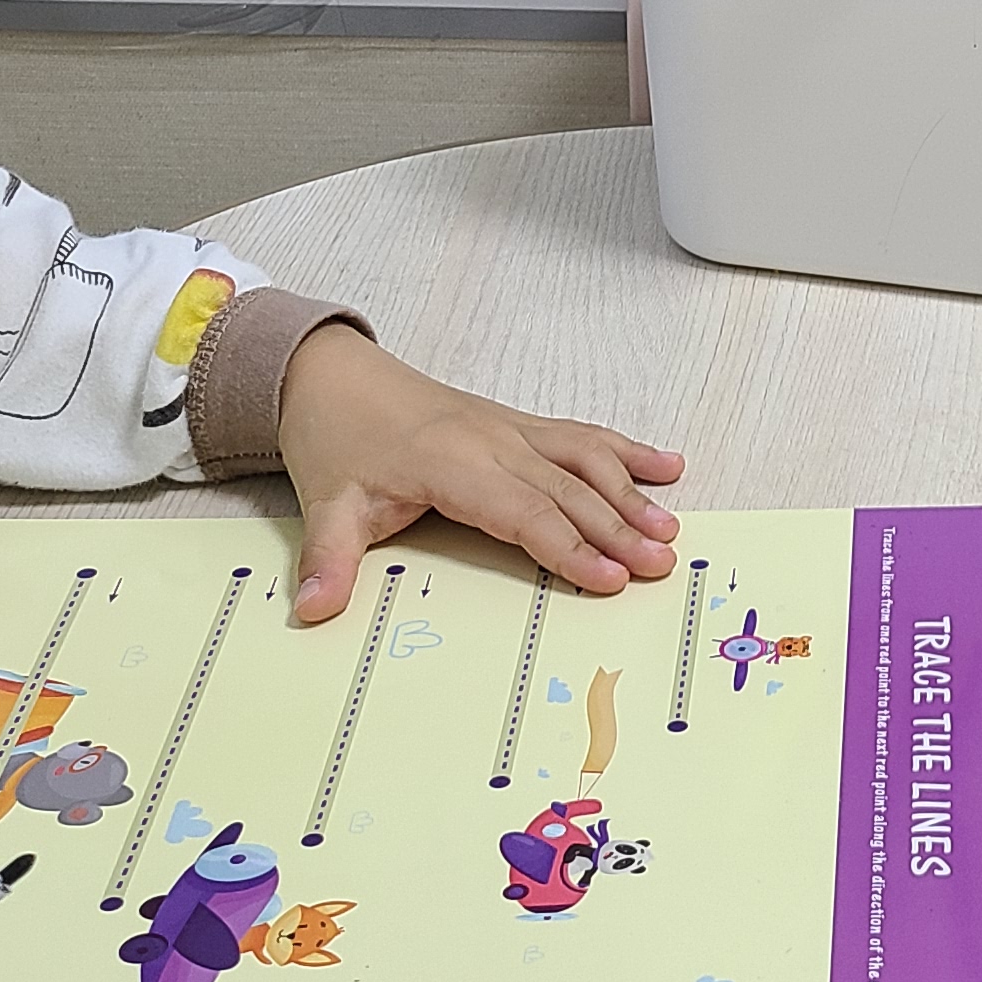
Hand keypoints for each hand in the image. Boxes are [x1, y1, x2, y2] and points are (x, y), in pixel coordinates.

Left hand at [276, 321, 683, 616]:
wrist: (332, 373)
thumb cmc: (337, 435)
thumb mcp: (327, 501)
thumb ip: (329, 558)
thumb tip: (313, 608)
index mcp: (452, 461)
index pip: (524, 511)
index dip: (568, 546)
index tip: (607, 577)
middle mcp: (492, 440)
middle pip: (568, 488)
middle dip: (617, 528)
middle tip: (659, 563)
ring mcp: (510, 428)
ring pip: (585, 459)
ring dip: (630, 493)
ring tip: (669, 529)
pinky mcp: (516, 423)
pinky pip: (580, 436)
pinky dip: (626, 450)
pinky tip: (666, 465)